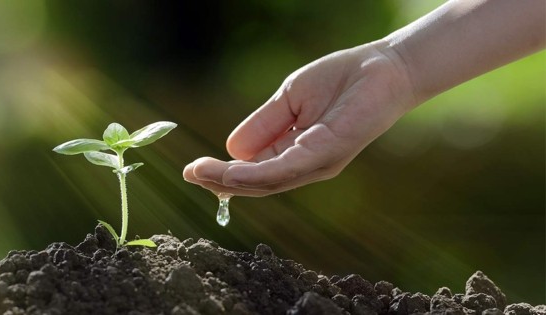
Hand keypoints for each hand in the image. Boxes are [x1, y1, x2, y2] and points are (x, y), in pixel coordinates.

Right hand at [183, 41, 416, 196]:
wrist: (382, 67)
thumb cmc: (339, 81)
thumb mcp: (289, 101)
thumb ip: (263, 125)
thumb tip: (231, 150)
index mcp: (294, 153)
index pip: (253, 171)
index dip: (223, 173)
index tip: (192, 169)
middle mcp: (305, 165)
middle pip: (257, 184)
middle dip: (220, 182)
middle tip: (189, 175)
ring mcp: (318, 162)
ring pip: (269, 181)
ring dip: (232, 181)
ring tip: (202, 174)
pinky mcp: (329, 151)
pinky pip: (288, 167)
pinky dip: (259, 173)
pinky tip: (235, 171)